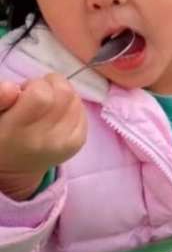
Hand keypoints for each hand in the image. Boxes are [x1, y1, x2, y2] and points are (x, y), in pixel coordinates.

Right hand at [0, 74, 86, 199]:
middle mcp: (43, 140)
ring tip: (48, 103)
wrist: (14, 166)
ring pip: (76, 100)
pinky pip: (83, 112)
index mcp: (16, 132)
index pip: (40, 96)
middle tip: (38, 92)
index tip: (26, 90)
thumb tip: (11, 88)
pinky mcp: (77, 143)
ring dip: (64, 94)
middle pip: (64, 94)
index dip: (36, 85)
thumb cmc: (1, 133)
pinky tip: (59, 112)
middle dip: (53, 85)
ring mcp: (63, 143)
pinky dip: (73, 105)